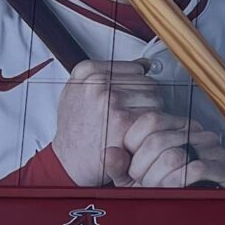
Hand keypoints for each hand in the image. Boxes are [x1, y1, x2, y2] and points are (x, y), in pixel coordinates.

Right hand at [51, 60, 164, 186]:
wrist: (69, 161)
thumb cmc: (76, 129)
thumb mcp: (78, 93)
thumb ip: (107, 74)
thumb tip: (144, 63)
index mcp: (87, 73)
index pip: (135, 67)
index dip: (136, 88)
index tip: (127, 98)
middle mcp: (98, 84)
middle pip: (147, 81)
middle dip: (145, 99)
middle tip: (130, 115)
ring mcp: (111, 101)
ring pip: (155, 96)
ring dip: (151, 111)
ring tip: (132, 123)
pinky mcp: (124, 120)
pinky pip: (155, 114)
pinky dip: (153, 126)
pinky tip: (137, 133)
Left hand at [119, 111, 224, 187]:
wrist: (199, 212)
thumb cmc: (168, 190)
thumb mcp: (135, 179)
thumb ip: (120, 166)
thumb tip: (110, 152)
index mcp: (175, 127)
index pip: (150, 120)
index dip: (133, 145)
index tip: (133, 165)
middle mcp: (196, 132)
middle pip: (158, 140)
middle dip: (142, 168)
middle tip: (144, 182)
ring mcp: (213, 148)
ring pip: (174, 156)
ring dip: (159, 179)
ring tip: (159, 187)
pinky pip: (196, 169)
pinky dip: (178, 183)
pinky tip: (174, 190)